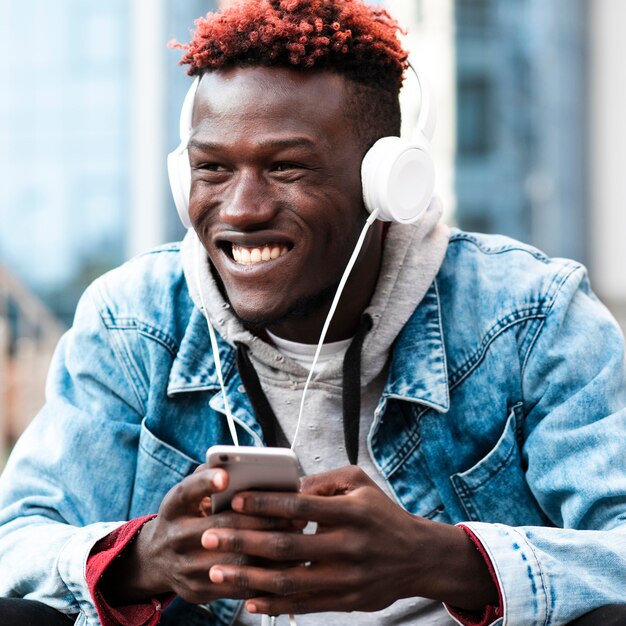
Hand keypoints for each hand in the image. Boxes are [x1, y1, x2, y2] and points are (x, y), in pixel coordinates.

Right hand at [100, 464, 297, 605]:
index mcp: (173, 506)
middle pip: (221, 527)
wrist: (155, 559)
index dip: (206, 483)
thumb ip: (209, 476)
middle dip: (262, 519)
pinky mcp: (198, 591)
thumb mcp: (187, 494)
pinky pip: (237, 586)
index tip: (225, 476)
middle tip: (293, 513)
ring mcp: (185, 567)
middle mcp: (174, 537)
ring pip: (234, 559)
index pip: (187, 491)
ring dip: (270, 548)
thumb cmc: (185, 515)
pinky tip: (286, 562)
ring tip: (296, 535)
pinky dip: (265, 574)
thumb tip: (239, 464)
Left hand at [203, 466, 496, 615]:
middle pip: (286, 547)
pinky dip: (273, 604)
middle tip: (209, 537)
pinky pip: (304, 605)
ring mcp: (346, 578)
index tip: (235, 502)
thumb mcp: (360, 483)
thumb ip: (324, 481)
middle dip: (243, 542)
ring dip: (249, 578)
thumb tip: (288, 488)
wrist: (418, 557)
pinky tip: (248, 600)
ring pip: (289, 582)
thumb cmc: (382, 513)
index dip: (265, 504)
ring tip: (217, 572)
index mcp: (351, 512)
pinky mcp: (345, 602)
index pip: (299, 507)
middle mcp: (348, 546)